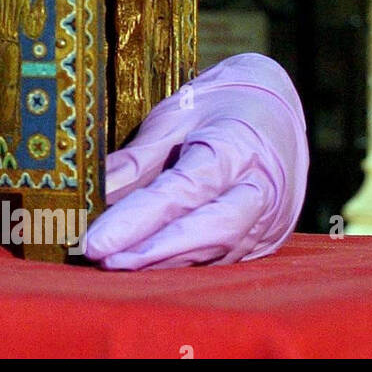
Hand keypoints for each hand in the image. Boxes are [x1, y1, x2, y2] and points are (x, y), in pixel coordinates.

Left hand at [83, 53, 307, 269]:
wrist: (276, 106)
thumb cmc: (218, 106)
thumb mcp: (175, 115)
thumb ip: (138, 157)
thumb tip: (94, 190)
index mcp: (237, 149)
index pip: (183, 191)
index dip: (136, 221)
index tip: (95, 242)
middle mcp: (260, 189)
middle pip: (209, 231)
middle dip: (153, 252)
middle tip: (102, 260)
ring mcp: (269, 217)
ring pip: (216, 251)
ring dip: (163, 263)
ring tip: (113, 265)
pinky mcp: (266, 237)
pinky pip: (221, 257)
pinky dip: (181, 263)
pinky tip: (145, 266)